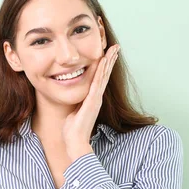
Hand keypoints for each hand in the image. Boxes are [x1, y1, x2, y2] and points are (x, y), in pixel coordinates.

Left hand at [63, 44, 119, 160]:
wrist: (75, 141)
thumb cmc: (72, 129)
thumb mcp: (73, 112)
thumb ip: (76, 105)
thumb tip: (73, 101)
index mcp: (92, 98)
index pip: (100, 78)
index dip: (104, 66)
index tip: (108, 54)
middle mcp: (96, 97)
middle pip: (105, 74)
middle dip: (110, 60)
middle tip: (116, 47)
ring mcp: (96, 98)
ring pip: (103, 76)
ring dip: (109, 62)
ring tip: (114, 50)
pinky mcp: (92, 101)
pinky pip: (97, 83)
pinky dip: (101, 72)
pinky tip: (103, 61)